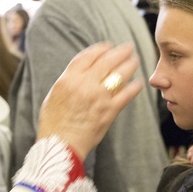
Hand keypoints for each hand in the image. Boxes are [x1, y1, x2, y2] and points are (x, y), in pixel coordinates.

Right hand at [37, 43, 142, 160]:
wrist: (60, 145)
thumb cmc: (54, 122)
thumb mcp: (54, 94)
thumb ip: (69, 80)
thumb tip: (84, 71)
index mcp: (68, 78)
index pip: (89, 56)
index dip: (102, 49)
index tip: (109, 46)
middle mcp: (84, 84)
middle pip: (107, 61)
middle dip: (121, 52)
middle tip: (129, 48)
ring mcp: (98, 97)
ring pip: (119, 74)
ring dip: (130, 65)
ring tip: (135, 60)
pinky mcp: (109, 111)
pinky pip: (126, 95)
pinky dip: (134, 87)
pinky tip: (138, 83)